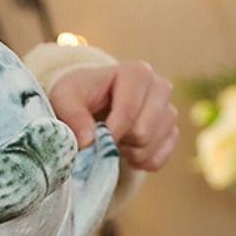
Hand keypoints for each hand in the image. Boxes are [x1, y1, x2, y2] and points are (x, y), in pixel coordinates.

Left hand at [49, 61, 178, 171]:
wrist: (90, 102)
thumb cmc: (77, 96)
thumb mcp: (65, 98)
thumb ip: (73, 116)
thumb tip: (89, 141)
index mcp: (137, 73)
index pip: (129, 112)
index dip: (109, 133)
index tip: (91, 140)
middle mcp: (159, 88)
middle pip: (144, 132)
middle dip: (118, 142)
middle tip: (102, 136)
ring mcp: (168, 110)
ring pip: (151, 146)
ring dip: (126, 152)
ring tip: (111, 140)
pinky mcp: (170, 132)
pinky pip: (159, 158)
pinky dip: (138, 162)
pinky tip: (124, 152)